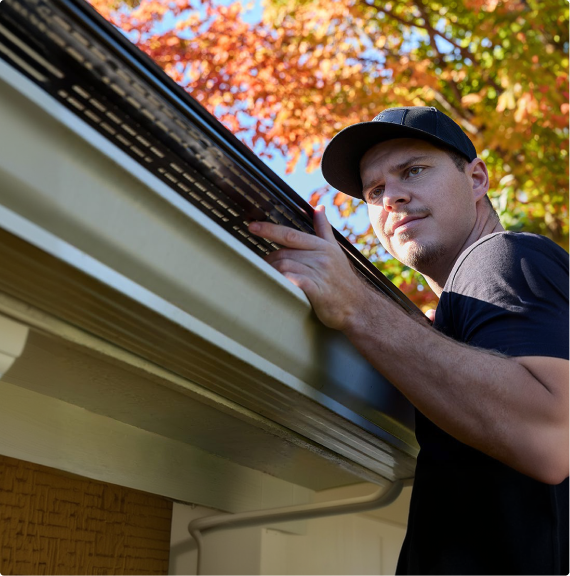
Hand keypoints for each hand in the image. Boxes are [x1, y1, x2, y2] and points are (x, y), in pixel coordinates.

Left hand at [248, 205, 370, 330]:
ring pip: (285, 266)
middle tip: (259, 265)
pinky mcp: (318, 291)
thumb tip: (319, 207)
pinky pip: (294, 281)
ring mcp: (320, 274)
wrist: (358, 306)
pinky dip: (282, 280)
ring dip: (271, 270)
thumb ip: (323, 229)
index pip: (290, 235)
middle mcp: (320, 257)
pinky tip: (274, 283)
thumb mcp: (335, 250)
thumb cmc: (342, 280)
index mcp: (322, 246)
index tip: (252, 227)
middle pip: (284, 253)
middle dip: (268, 259)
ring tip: (265, 276)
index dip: (269, 230)